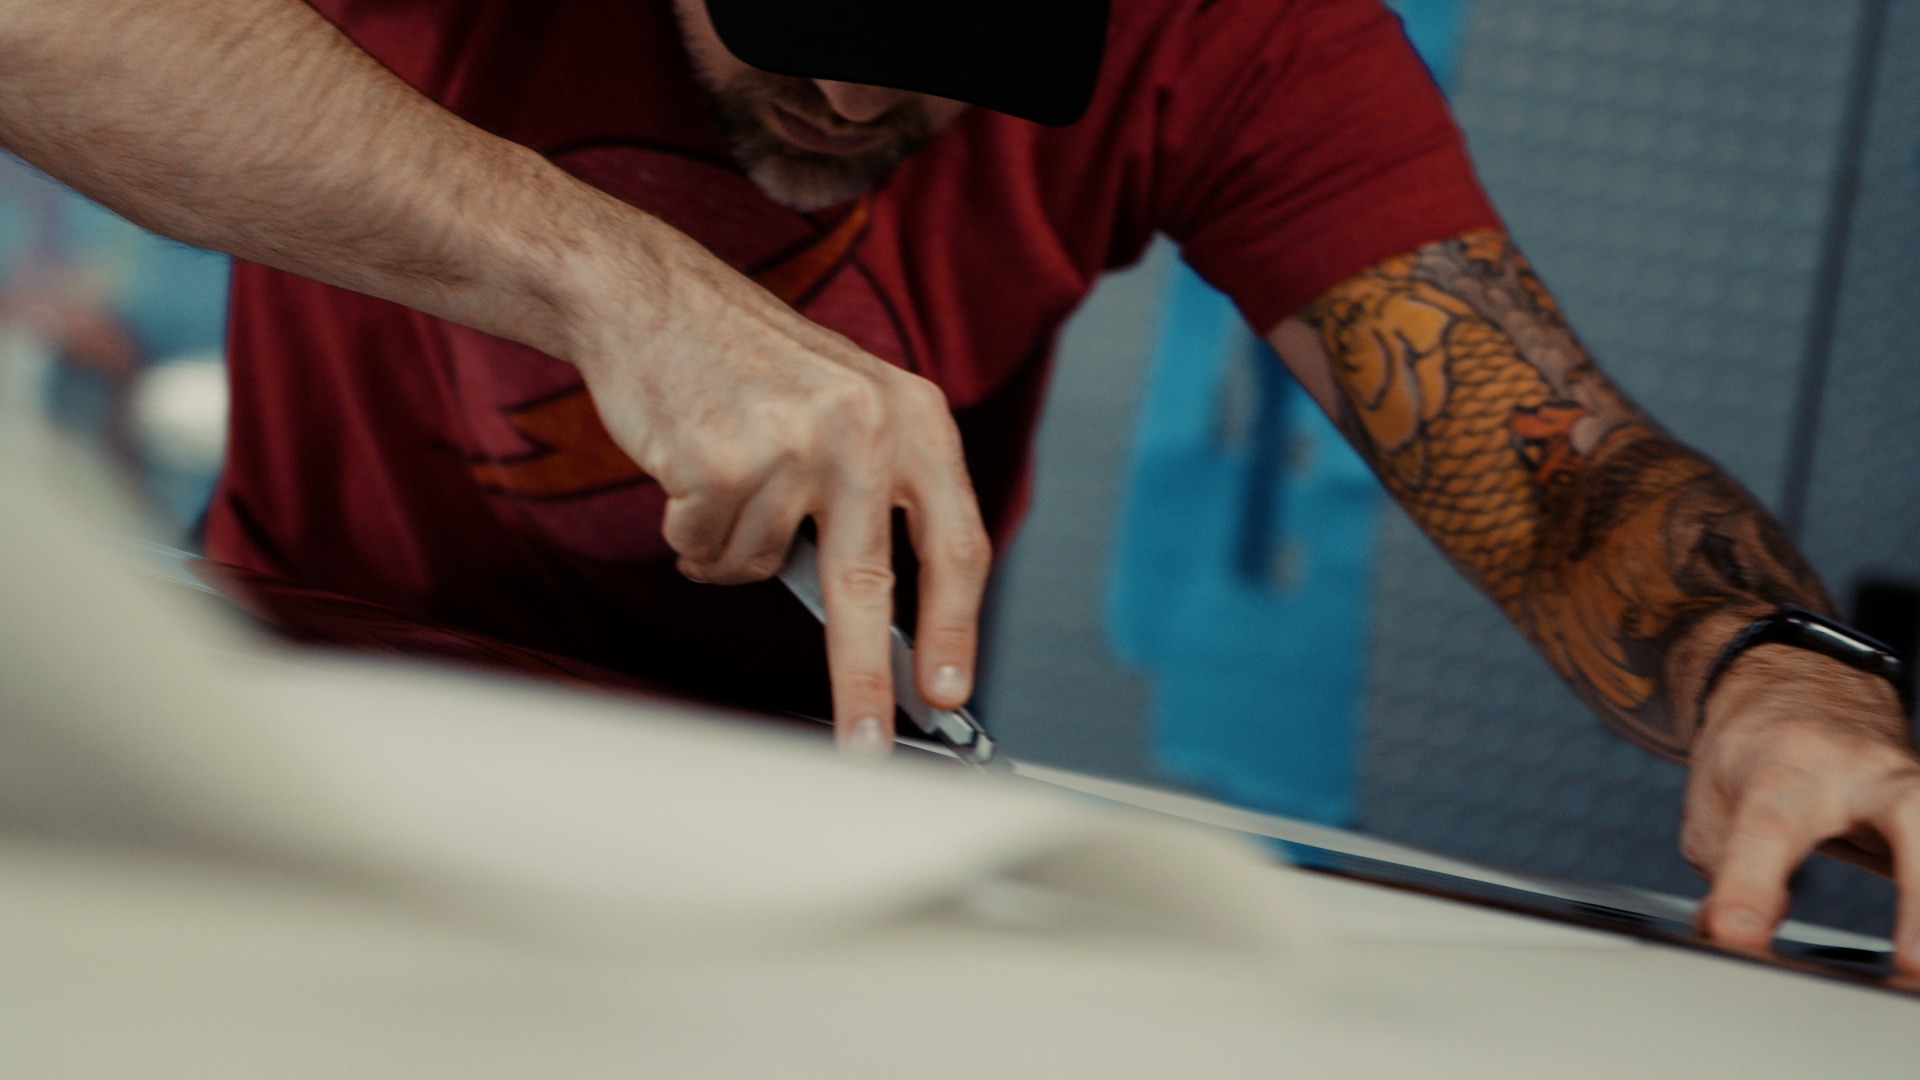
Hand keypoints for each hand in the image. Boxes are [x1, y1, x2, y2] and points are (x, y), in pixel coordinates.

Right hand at [567, 219, 990, 755]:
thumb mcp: (850, 408)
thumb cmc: (751, 367)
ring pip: (759, 568)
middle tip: (865, 743)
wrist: (652, 295)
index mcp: (915, 417)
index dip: (957, 628)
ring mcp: (791, 442)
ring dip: (732, 545)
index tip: (949, 693)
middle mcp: (864, 427)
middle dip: (865, 679)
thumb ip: (880, 501)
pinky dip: (688, 531)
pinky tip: (687, 468)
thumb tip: (893, 633)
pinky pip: (704, 551)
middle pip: (869, 587)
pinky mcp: (719, 458)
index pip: (956, 543)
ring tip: (724, 470)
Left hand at [1681, 644, 1919, 973]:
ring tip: (1918, 972)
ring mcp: (1910, 783)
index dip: (1749, 887)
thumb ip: (1724, 873)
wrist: (1802, 688)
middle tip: (1911, 964)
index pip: (1766, 830)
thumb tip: (1737, 936)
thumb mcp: (1712, 803)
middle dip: (1918, 893)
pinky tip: (1918, 953)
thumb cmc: (1756, 752)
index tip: (1736, 935)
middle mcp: (1859, 769)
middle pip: (1906, 812)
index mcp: (1784, 767)